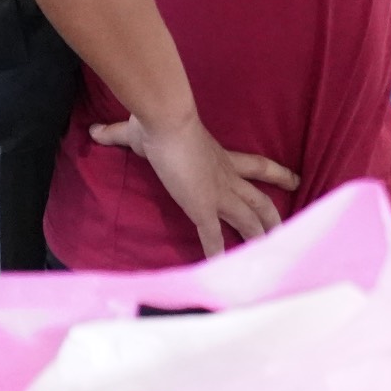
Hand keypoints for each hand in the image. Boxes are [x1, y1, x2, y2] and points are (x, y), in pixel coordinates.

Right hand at [90, 111, 298, 258]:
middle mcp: (226, 177)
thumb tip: (95, 131)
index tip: (295, 179)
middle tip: (288, 231)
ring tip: (266, 260)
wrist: (166, 119)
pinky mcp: (203, 207)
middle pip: (260, 200)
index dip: (277, 173)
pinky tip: (221, 272)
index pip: (256, 165)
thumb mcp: (141, 131)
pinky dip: (218, 255)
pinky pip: (214, 237)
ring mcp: (217, 193)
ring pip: (248, 221)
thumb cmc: (158, 121)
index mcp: (220, 157)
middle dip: (274, 217)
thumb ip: (119, 134)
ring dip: (257, 240)